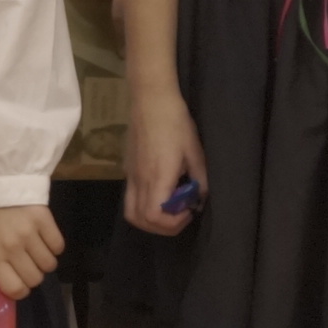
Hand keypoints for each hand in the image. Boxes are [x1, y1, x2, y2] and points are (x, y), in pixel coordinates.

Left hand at [0, 202, 64, 299]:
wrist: (0, 185)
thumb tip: (16, 287)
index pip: (14, 288)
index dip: (22, 291)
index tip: (23, 284)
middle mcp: (12, 247)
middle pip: (35, 279)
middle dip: (35, 274)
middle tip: (30, 262)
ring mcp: (29, 234)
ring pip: (50, 265)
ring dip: (46, 260)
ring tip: (37, 248)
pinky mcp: (44, 221)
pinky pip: (59, 246)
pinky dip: (55, 245)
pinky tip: (45, 237)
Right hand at [125, 95, 207, 235]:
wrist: (151, 100)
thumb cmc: (176, 123)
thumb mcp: (195, 152)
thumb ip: (199, 179)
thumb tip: (199, 198)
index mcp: (158, 177)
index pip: (154, 216)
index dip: (172, 223)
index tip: (188, 210)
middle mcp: (140, 180)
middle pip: (140, 220)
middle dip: (162, 226)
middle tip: (180, 214)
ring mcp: (131, 175)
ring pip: (131, 212)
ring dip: (149, 220)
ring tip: (168, 207)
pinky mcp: (127, 169)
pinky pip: (131, 197)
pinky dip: (144, 205)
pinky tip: (161, 191)